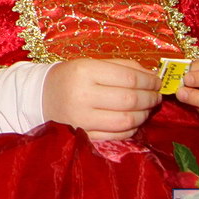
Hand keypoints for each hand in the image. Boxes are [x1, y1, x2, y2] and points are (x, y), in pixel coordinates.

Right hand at [41, 58, 161, 140]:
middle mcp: (82, 95)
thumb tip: (152, 75)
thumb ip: (121, 66)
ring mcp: (83, 118)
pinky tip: (133, 119)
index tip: (158, 81)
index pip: (129, 77)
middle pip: (130, 99)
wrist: (40, 96)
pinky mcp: (84, 134)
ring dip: (144, 114)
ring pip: (127, 119)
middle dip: (150, 97)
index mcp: (83, 71)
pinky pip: (118, 134)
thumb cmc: (70, 77)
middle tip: (156, 95)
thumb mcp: (90, 63)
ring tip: (147, 107)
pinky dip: (132, 128)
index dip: (150, 80)